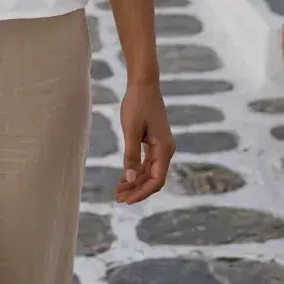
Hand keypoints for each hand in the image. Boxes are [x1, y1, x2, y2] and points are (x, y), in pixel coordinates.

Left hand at [115, 80, 174, 204]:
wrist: (144, 83)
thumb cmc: (137, 104)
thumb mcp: (131, 130)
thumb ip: (131, 155)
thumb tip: (130, 180)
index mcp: (164, 149)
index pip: (156, 180)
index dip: (142, 192)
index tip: (127, 200)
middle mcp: (166, 150)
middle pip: (153, 178)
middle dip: (136, 190)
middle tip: (118, 198)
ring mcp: (161, 147)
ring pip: (149, 172)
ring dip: (134, 182)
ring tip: (117, 191)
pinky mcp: (154, 142)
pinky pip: (146, 162)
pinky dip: (135, 171)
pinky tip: (123, 178)